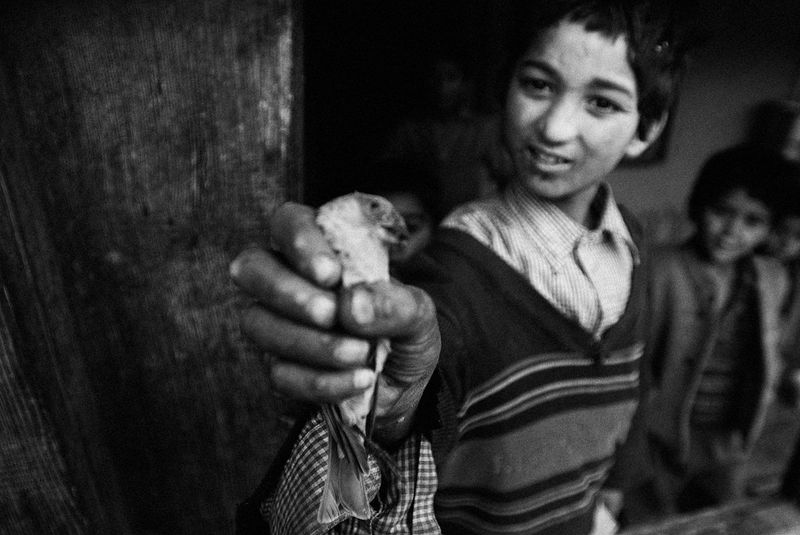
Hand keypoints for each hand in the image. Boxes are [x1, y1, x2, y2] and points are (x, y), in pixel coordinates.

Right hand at [230, 202, 440, 443]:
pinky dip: (322, 381)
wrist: (405, 386)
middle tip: (329, 313)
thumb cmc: (403, 333)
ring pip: (258, 323)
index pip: (288, 222)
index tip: (332, 274)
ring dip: (312, 342)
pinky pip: (279, 373)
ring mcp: (277, 325)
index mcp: (322, 250)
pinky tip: (359, 380)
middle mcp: (289, 281)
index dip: (300, 242)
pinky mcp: (279, 368)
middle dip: (287, 291)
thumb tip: (353, 306)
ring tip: (360, 353)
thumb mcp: (419, 316)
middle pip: (251, 267)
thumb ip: (399, 304)